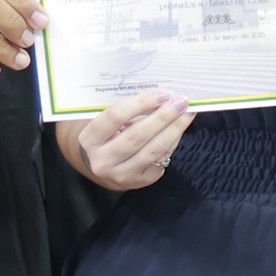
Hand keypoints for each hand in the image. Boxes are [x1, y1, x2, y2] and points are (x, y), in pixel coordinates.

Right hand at [64, 90, 190, 192]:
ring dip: (174, 129)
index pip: (115, 117)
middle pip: (137, 135)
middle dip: (163, 116)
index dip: (140, 103)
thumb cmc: (104, 135)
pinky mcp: (138, 182)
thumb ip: (126, 112)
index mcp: (89, 139)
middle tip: (181, 102)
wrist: (99, 165)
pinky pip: (161, 160)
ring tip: (187, 114)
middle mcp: (102, 160)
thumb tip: (161, 98)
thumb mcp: (104, 122)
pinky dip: (172, 142)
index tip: (161, 94)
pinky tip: (179, 130)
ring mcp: (120, 174)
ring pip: (153, 150)